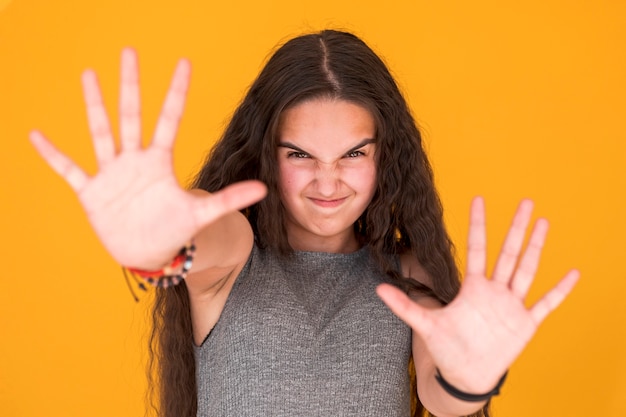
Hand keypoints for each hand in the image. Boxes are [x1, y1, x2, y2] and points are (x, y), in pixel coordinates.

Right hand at [30, 48, 265, 267]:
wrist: (148, 252)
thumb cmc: (173, 230)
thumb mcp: (200, 214)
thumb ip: (228, 199)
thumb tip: (264, 190)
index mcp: (159, 161)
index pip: (170, 118)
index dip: (176, 92)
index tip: (184, 62)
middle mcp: (134, 160)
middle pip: (131, 115)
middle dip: (130, 85)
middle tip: (129, 51)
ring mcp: (111, 174)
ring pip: (101, 132)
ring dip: (94, 106)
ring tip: (88, 74)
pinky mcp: (91, 192)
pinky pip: (68, 169)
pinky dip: (53, 155)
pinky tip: (35, 136)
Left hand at [377, 197, 578, 392]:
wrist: (465, 373)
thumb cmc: (447, 347)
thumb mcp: (425, 324)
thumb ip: (404, 306)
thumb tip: (378, 289)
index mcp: (473, 287)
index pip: (477, 248)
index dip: (477, 224)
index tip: (478, 198)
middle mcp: (494, 290)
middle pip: (508, 252)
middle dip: (516, 227)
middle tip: (526, 201)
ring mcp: (512, 305)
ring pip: (527, 270)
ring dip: (536, 248)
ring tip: (544, 223)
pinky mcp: (525, 323)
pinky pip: (546, 303)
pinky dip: (560, 290)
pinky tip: (573, 273)